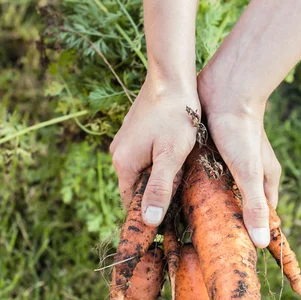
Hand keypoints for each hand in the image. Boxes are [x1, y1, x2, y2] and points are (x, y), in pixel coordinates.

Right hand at [110, 76, 199, 225]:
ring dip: (160, 176)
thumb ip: (160, 189)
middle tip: (182, 188)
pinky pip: (145, 157)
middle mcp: (118, 154)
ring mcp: (125, 142)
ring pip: (143, 172)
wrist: (172, 79)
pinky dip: (159, 162)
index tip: (169, 219)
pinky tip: (176, 155)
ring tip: (182, 170)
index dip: (149, 213)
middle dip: (157, 193)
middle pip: (138, 187)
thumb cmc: (176, 117)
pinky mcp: (134, 133)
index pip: (131, 203)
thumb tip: (149, 221)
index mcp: (123, 164)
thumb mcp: (171, 157)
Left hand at [198, 70, 280, 248]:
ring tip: (191, 231)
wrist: (225, 89)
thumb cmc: (241, 131)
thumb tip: (261, 243)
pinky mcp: (215, 156)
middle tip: (211, 249)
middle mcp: (251, 177)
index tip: (238, 259)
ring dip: (211, 209)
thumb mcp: (247, 171)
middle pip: (242, 209)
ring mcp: (233, 166)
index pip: (263, 220)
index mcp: (266, 183)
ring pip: (224, 196)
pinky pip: (208, 180)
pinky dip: (199, 191)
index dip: (252, 238)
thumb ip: (254, 206)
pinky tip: (183, 201)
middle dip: (229, 226)